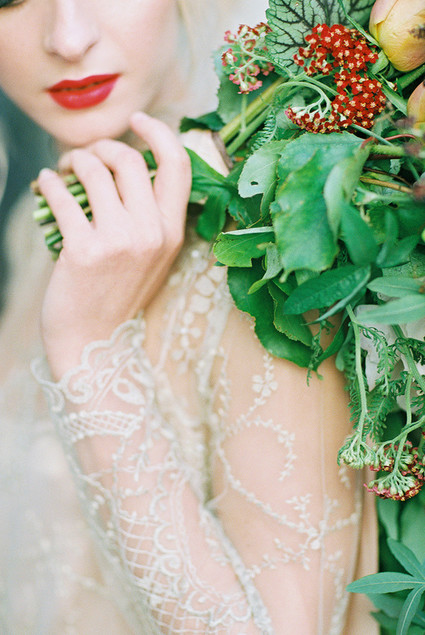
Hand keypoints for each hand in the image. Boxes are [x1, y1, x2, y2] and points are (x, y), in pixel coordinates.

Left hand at [37, 112, 190, 378]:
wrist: (95, 344)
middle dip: (102, 147)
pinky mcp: (83, 250)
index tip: (137, 120)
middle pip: (130, 160)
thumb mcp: (151, 258)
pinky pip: (62, 196)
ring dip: (74, 160)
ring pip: (95, 171)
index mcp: (172, 233)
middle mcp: (151, 234)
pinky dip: (50, 182)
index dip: (159, 133)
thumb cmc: (118, 296)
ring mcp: (118, 242)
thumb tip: (130, 164)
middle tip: (87, 156)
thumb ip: (151, 216)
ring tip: (65, 170)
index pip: (178, 166)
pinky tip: (46, 184)